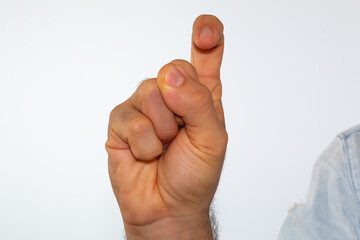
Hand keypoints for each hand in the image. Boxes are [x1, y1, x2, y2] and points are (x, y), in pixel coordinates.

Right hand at [105, 15, 226, 238]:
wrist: (167, 207)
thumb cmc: (193, 175)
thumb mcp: (212, 139)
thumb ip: (198, 102)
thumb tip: (168, 75)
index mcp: (199, 96)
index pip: (204, 56)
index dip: (206, 37)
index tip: (205, 30)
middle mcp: (171, 95)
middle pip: (171, 68)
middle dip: (180, 107)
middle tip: (180, 135)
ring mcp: (144, 106)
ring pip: (150, 93)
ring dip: (162, 130)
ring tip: (163, 148)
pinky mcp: (122, 121)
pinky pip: (131, 119)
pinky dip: (144, 144)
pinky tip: (146, 154)